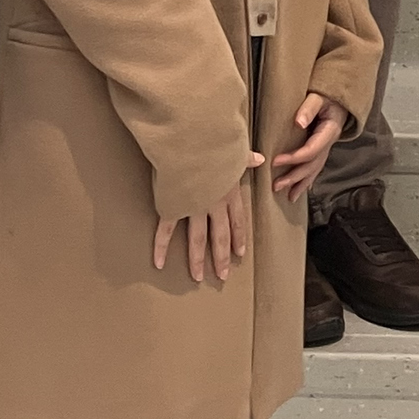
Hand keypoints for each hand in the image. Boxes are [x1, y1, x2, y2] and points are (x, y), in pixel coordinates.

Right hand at [154, 152, 264, 281]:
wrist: (193, 141)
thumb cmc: (215, 142)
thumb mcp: (235, 150)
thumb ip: (245, 159)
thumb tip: (260, 159)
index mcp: (229, 191)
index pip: (237, 220)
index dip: (238, 238)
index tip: (239, 254)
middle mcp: (213, 203)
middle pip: (220, 236)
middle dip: (221, 257)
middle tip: (222, 275)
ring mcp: (193, 207)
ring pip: (197, 239)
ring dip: (197, 260)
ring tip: (198, 277)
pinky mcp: (173, 206)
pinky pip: (165, 231)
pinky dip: (161, 247)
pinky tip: (159, 263)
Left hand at [272, 93, 350, 202]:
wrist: (340, 97)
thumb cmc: (328, 96)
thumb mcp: (319, 96)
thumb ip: (309, 107)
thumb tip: (298, 122)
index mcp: (329, 131)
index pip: (311, 150)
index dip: (294, 158)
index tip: (275, 161)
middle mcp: (329, 142)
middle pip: (313, 164)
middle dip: (295, 177)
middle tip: (276, 185)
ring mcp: (327, 147)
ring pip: (315, 169)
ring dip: (301, 183)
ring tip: (288, 197)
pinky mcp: (322, 148)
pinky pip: (316, 167)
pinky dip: (308, 180)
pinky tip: (301, 190)